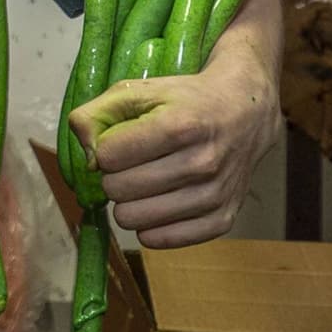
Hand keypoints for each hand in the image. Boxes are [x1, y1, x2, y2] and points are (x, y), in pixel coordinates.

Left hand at [69, 49, 277, 249]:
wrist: (246, 112)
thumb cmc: (187, 101)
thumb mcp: (140, 91)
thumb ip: (97, 113)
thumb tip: (86, 155)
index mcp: (180, 125)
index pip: (108, 156)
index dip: (105, 150)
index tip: (120, 143)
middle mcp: (202, 163)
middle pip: (117, 190)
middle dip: (115, 176)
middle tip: (132, 165)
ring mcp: (214, 194)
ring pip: (133, 220)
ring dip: (130, 203)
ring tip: (145, 183)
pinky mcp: (222, 219)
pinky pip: (161, 240)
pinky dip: (151, 226)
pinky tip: (158, 204)